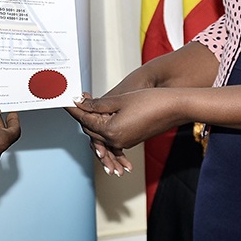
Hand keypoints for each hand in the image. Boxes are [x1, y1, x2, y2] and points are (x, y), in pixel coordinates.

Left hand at [66, 88, 186, 153]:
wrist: (174, 108)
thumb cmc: (151, 101)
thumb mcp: (120, 100)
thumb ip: (98, 104)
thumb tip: (80, 103)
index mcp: (111, 131)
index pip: (85, 119)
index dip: (74, 108)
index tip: (65, 99)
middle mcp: (116, 140)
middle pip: (90, 128)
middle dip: (82, 113)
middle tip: (76, 98)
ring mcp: (123, 141)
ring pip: (100, 131)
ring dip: (93, 119)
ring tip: (87, 103)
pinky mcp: (130, 139)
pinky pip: (111, 135)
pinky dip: (105, 126)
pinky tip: (102, 115)